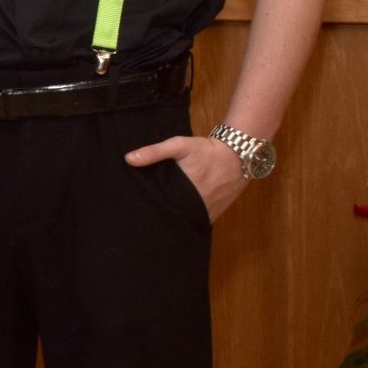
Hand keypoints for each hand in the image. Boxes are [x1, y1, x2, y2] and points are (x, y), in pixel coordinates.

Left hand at [125, 134, 247, 222]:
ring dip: (178, 221)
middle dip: (163, 219)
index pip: (165, 210)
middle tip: (147, 218)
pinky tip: (180, 217)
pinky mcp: (217, 212)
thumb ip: (154, 152)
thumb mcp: (179, 145)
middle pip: (176, 218)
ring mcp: (209, 211)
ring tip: (160, 220)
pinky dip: (191, 220)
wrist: (238, 154)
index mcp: (186, 193)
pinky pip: (200, 220)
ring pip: (189, 222)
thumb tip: (129, 159)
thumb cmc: (207, 150)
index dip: (152, 212)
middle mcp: (199, 206)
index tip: (140, 212)